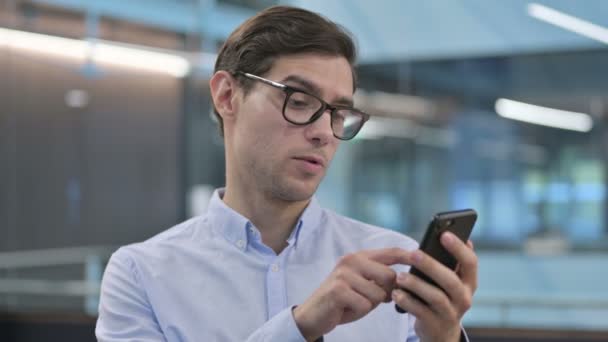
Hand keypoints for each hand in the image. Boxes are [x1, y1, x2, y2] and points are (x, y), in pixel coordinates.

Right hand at [293, 248, 412, 340]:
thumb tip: (405, 280)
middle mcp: (351, 261)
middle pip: (389, 276)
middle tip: (371, 298)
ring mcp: (344, 274)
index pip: (390, 252)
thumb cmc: (343, 301)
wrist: (314, 314)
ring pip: (378, 294)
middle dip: (387, 293)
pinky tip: (347, 308)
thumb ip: (380, 279)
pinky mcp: (339, 290)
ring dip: (371, 304)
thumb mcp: (364, 286)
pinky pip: (365, 305)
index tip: (423, 256)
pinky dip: (360, 311)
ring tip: (355, 302)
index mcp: (359, 257)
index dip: (408, 255)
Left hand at [392, 232, 477, 341]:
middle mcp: (464, 297)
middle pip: (451, 280)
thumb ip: (448, 262)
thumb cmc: (442, 296)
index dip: (459, 248)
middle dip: (431, 265)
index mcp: (469, 282)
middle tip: (413, 253)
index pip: (471, 263)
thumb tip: (446, 233)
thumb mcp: (449, 280)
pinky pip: (421, 312)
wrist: (441, 331)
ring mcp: (451, 313)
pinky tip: (396, 293)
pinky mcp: (435, 324)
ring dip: (416, 284)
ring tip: (400, 276)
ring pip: (436, 297)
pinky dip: (407, 302)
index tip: (444, 234)